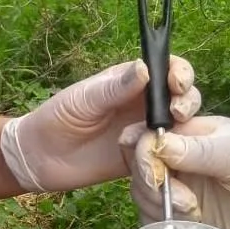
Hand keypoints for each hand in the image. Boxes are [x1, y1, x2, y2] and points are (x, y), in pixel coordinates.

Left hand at [0, 56, 200, 191]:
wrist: (41, 158)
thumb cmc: (58, 118)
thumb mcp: (85, 99)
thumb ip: (114, 88)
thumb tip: (145, 70)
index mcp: (130, 82)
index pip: (165, 70)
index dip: (179, 73)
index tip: (177, 82)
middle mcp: (142, 106)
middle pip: (180, 98)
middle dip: (188, 101)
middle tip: (179, 112)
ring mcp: (144, 133)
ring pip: (178, 129)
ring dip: (183, 131)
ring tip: (171, 137)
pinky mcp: (142, 159)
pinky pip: (164, 156)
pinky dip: (171, 157)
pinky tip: (165, 159)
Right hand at [120, 116, 229, 228]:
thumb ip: (201, 151)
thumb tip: (159, 144)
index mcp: (192, 134)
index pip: (149, 134)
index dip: (144, 150)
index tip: (158, 170)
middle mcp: (180, 161)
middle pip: (139, 166)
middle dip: (151, 182)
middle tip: (183, 200)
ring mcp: (180, 191)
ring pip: (143, 195)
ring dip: (159, 206)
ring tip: (193, 213)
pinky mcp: (185, 221)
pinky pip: (156, 222)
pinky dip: (163, 227)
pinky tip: (188, 228)